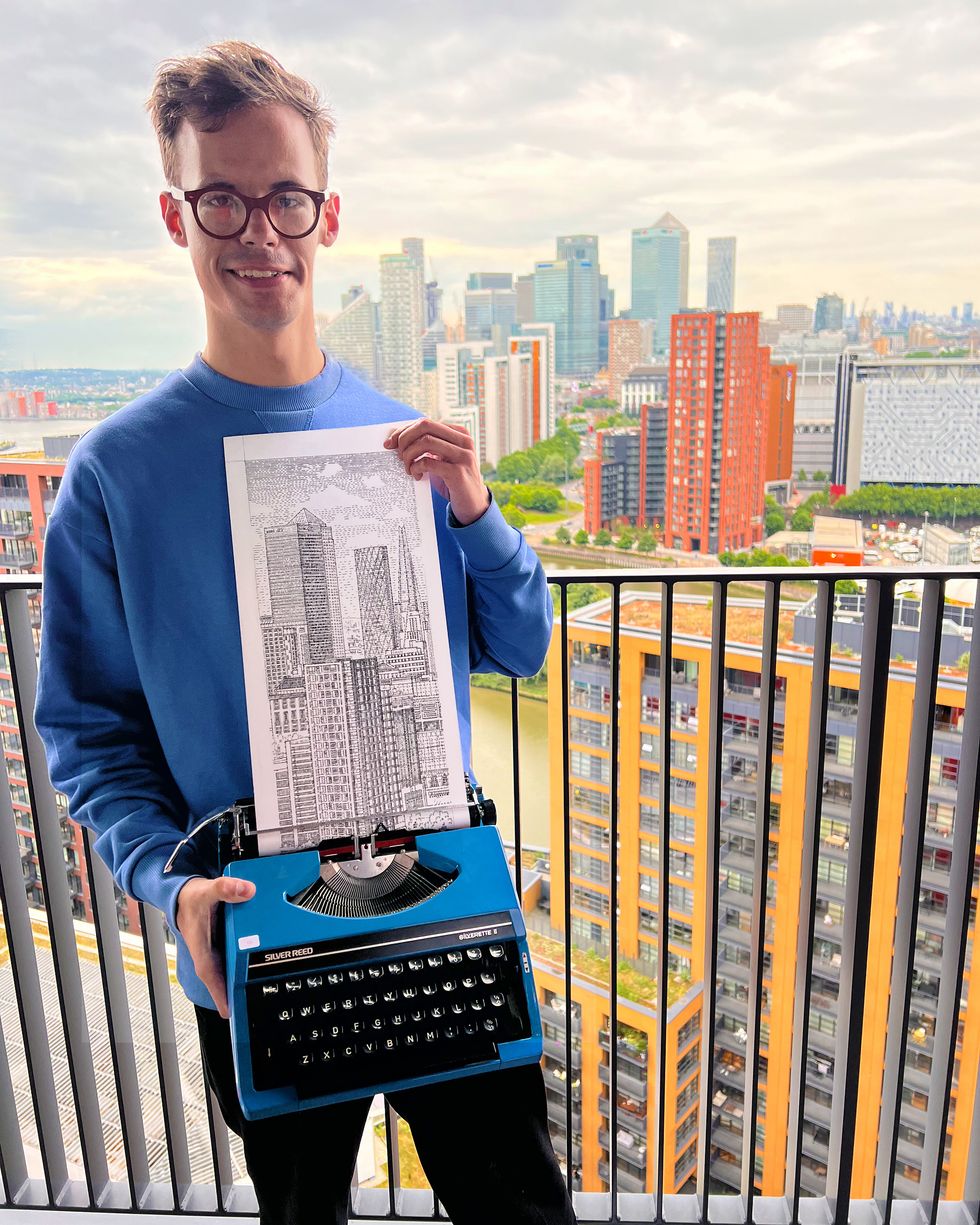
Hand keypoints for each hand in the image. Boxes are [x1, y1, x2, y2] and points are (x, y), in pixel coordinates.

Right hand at [175, 875, 254, 1018]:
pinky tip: (262, 971)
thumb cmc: (191, 899)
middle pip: (224, 980)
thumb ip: (224, 889)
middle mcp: (209, 954)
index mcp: (201, 948)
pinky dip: (246, 966)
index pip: (210, 975)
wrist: (183, 896)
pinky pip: (236, 960)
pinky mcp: (224, 947)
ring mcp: (217, 952)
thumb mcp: (205, 891)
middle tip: (253, 1008)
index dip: (220, 994)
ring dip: (242, 982)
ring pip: (231, 972)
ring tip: (260, 997)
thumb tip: (246, 890)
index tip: (229, 1012)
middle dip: (237, 994)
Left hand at [384, 419, 489, 525]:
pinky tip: (416, 475)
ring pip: (425, 442)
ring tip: (408, 468)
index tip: (390, 443)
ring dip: (409, 455)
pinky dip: (415, 468)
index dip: (404, 430)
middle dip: (405, 438)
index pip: (426, 422)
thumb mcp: (441, 458)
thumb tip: (395, 436)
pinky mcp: (458, 473)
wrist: (473, 504)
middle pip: (425, 426)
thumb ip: (426, 445)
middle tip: (398, 455)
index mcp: (459, 433)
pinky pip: (428, 462)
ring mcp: (463, 456)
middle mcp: (464, 441)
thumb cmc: (452, 479)